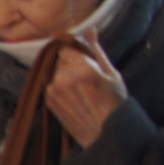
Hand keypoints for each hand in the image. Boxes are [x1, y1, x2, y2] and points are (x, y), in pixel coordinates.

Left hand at [45, 31, 126, 148]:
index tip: (82, 58)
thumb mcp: (112, 73)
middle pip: (59, 60)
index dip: (74, 52)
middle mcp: (63, 78)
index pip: (66, 48)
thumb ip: (96, 50)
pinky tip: (73, 97)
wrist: (105, 134)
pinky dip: (59, 87)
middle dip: (69, 63)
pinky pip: (50, 85)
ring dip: (63, 76)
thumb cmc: (115, 102)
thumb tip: (90, 30)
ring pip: (54, 72)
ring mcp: (53, 91)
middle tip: (84, 76)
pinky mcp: (48, 101)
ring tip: (80, 89)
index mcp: (81, 68)